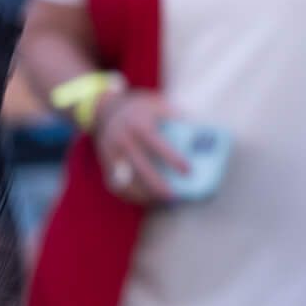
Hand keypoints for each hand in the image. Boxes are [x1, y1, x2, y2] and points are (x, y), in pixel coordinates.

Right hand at [90, 88, 185, 206]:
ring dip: (143, 194)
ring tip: (161, 201)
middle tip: (174, 196)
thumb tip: (199, 131)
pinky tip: (145, 200)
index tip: (188, 170)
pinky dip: (130, 195)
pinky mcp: (106, 163)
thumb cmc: (141, 110)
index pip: (156, 143)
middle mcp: (122, 139)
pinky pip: (116, 185)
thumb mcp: (157, 104)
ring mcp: (111, 153)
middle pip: (141, 167)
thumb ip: (175, 116)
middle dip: (157, 184)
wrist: (107, 110)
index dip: (172, 158)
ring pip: (126, 180)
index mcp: (138, 124)